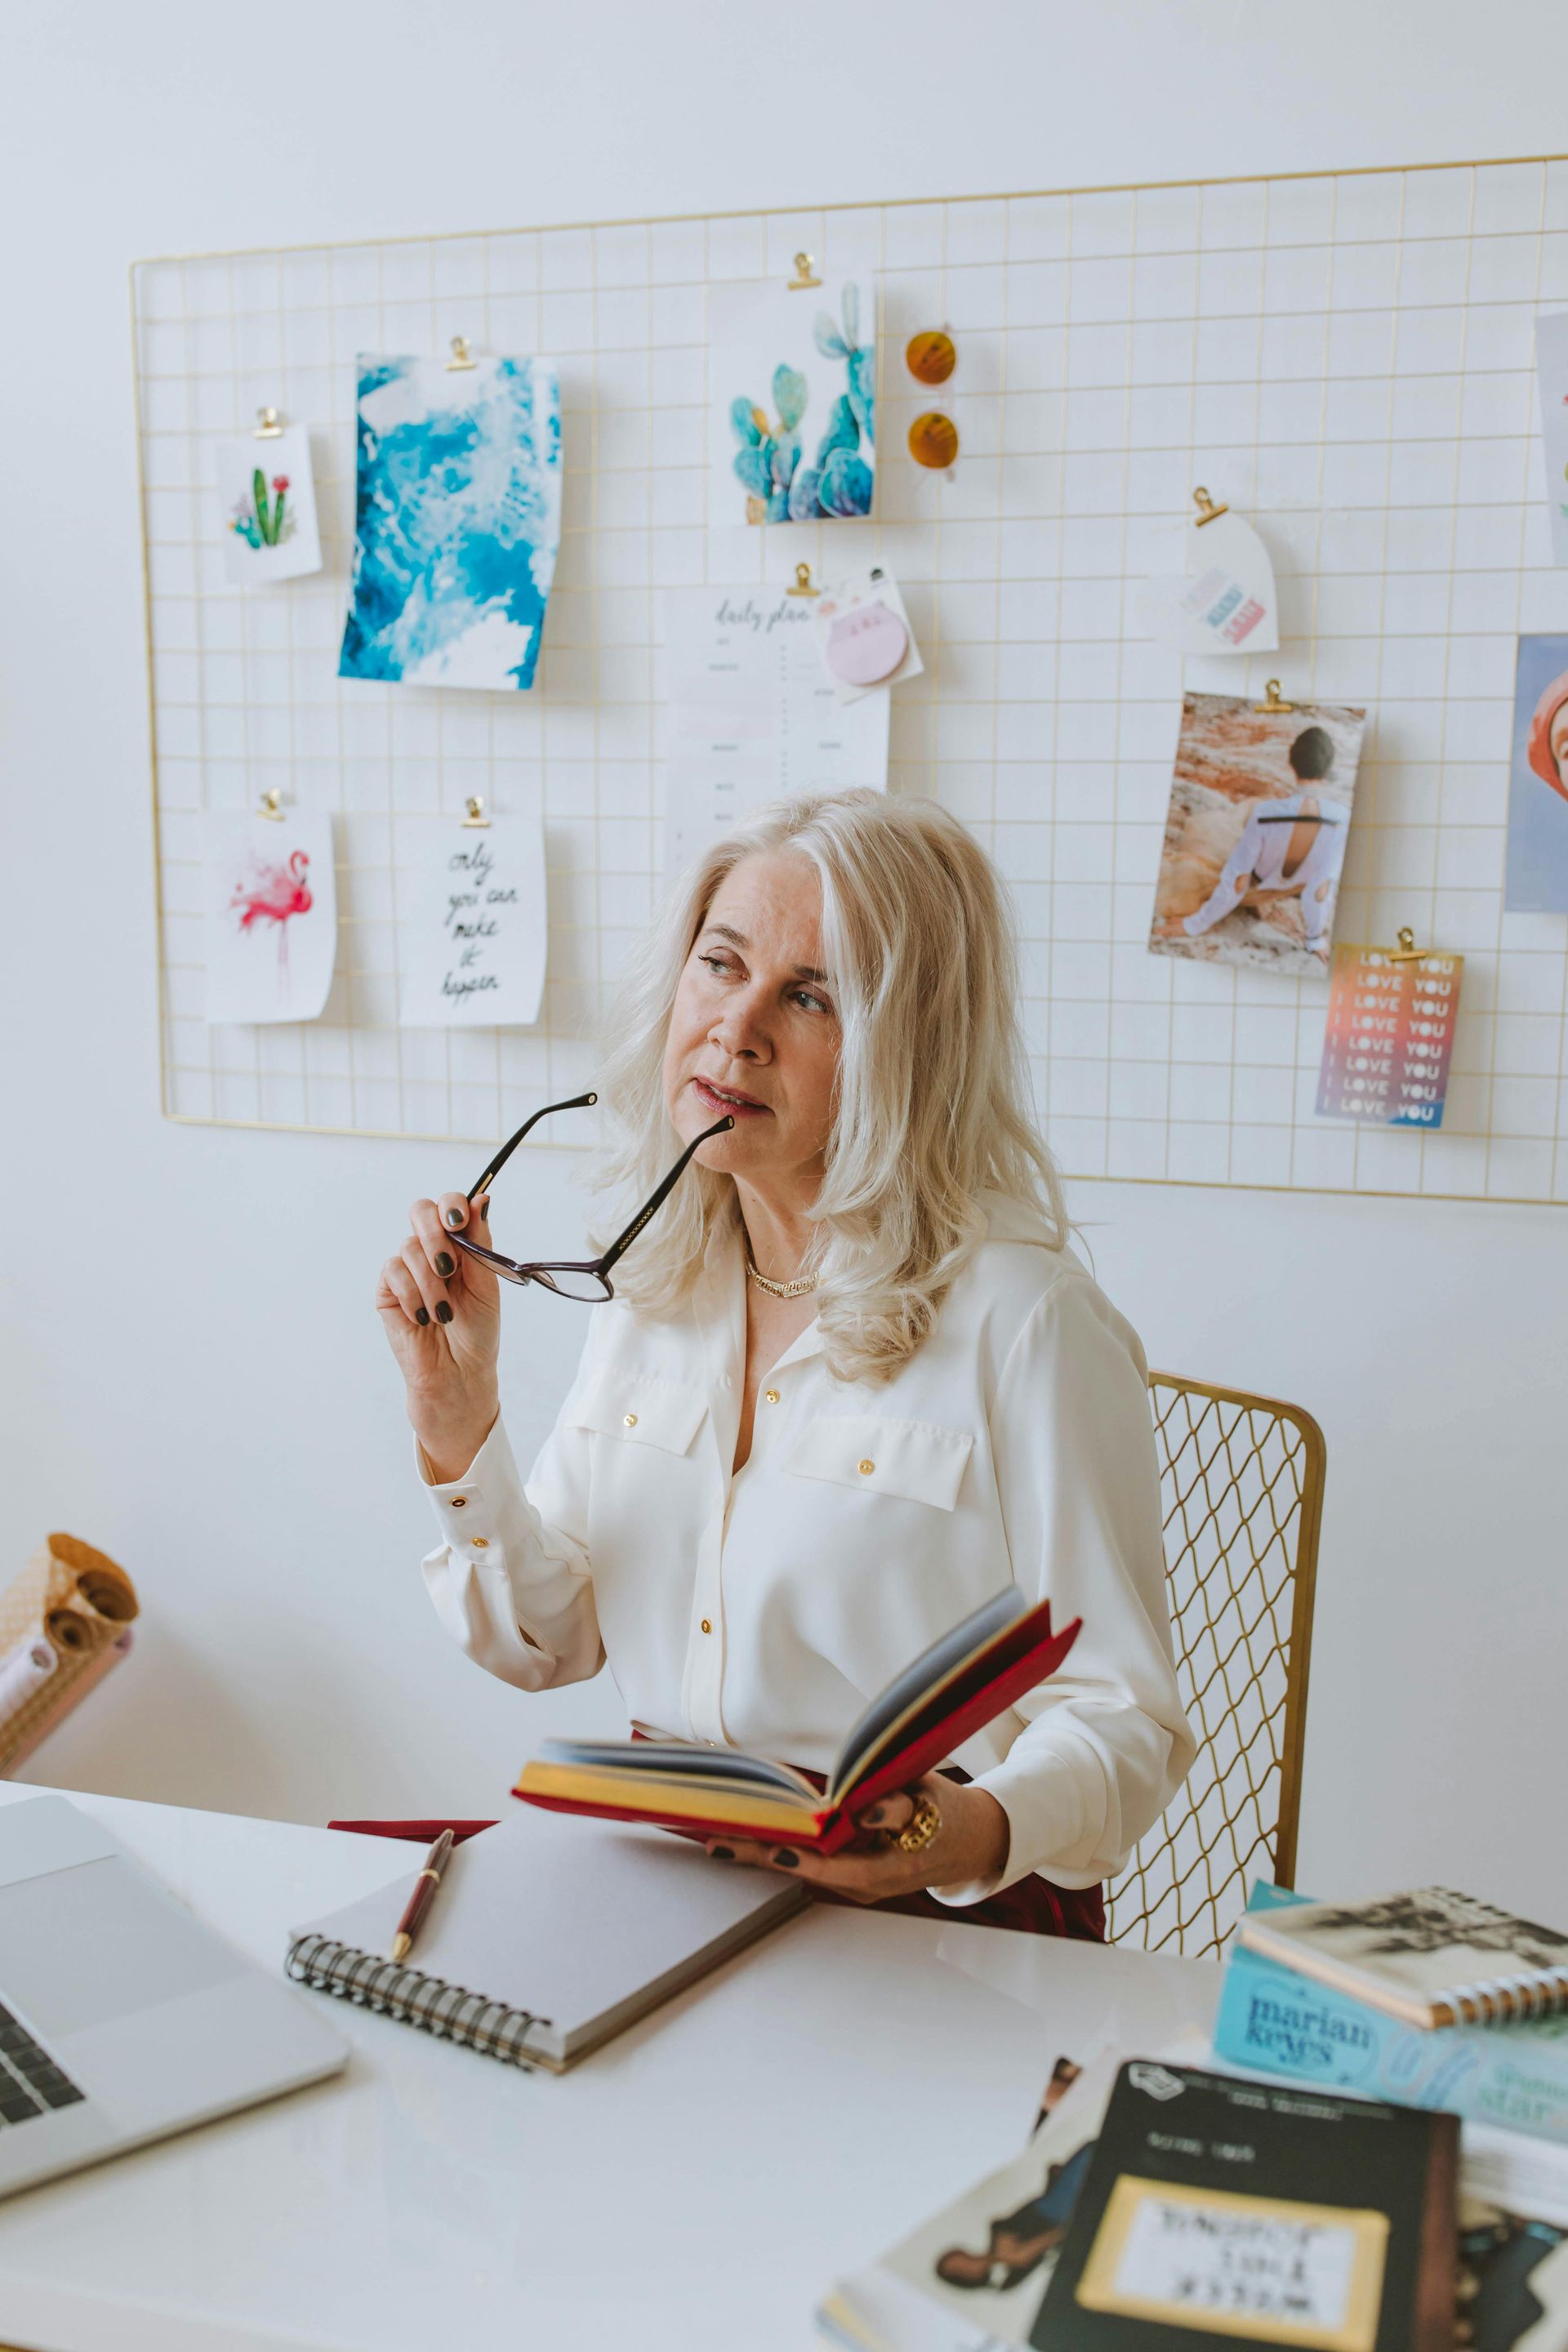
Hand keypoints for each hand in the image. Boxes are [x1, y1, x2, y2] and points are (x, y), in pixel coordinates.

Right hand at [375, 1193, 501, 1479]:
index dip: (451, 1204)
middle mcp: (431, 1251)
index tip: (459, 1220)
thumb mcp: (487, 1284)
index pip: (449, 1205)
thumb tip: (482, 1198)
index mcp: (460, 1245)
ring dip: (431, 1282)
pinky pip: (393, 1272)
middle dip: (434, 1235)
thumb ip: (480, 1242)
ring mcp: (407, 1269)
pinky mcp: (387, 1290)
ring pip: (409, 1247)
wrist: (459, 1374)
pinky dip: (412, 1294)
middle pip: (420, 1211)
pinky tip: (424, 1317)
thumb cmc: (477, 1332)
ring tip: (444, 1313)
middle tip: (448, 1266)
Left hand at [705, 1775, 1009, 1902]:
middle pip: (810, 1870)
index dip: (802, 1857)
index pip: (841, 1865)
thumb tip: (861, 1810)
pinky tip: (752, 1839)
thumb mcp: (932, 1798)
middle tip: (719, 1843)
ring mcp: (860, 1885)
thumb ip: (896, 1803)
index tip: (772, 1847)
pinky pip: (813, 1864)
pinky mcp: (853, 1879)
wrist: (972, 1844)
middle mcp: (870, 1884)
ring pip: (807, 1869)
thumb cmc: (948, 1813)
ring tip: (720, 1841)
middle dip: (764, 1855)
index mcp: (892, 1867)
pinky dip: (783, 1851)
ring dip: (765, 1854)